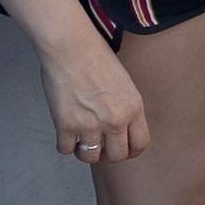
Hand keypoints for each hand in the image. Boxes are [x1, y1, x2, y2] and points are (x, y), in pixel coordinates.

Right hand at [43, 33, 148, 163]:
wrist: (70, 46)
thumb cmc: (96, 57)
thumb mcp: (125, 83)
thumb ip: (126, 108)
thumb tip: (121, 129)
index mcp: (133, 108)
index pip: (140, 144)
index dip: (130, 151)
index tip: (122, 149)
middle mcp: (115, 120)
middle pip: (117, 156)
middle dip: (108, 154)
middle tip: (99, 145)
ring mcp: (90, 124)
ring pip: (90, 157)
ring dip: (85, 151)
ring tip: (80, 140)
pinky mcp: (66, 124)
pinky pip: (66, 149)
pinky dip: (64, 144)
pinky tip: (65, 133)